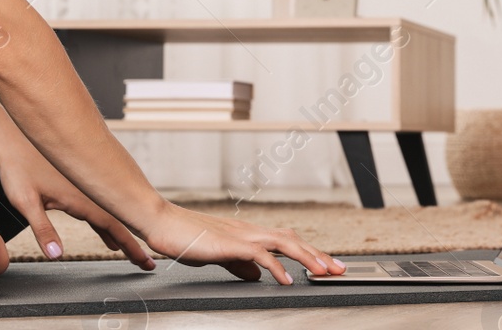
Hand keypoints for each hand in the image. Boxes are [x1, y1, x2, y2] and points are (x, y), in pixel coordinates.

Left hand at [0, 147, 155, 270]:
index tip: (146, 260)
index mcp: (81, 198)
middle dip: (133, 244)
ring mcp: (83, 188)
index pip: (113, 226)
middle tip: (148, 263)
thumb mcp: (26, 201)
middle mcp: (87, 192)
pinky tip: (107, 236)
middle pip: (117, 222)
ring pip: (109, 215)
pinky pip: (99, 209)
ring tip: (132, 251)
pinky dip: (107, 224)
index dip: (130, 245)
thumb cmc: (17, 166)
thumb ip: (43, 229)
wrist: (12, 136)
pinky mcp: (76, 186)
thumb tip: (56, 255)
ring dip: (122, 233)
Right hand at [135, 204, 345, 284]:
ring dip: (307, 257)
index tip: (328, 265)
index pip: (288, 241)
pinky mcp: (229, 242)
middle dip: (319, 255)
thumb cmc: (184, 236)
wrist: (161, 222)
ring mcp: (241, 234)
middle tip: (340, 269)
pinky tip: (286, 279)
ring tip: (324, 272)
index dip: (310, 253)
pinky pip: (259, 254)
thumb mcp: (220, 255)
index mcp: (249, 233)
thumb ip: (240, 264)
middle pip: (294, 240)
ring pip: (284, 242)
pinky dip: (276, 266)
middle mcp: (250, 230)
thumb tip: (258, 273)